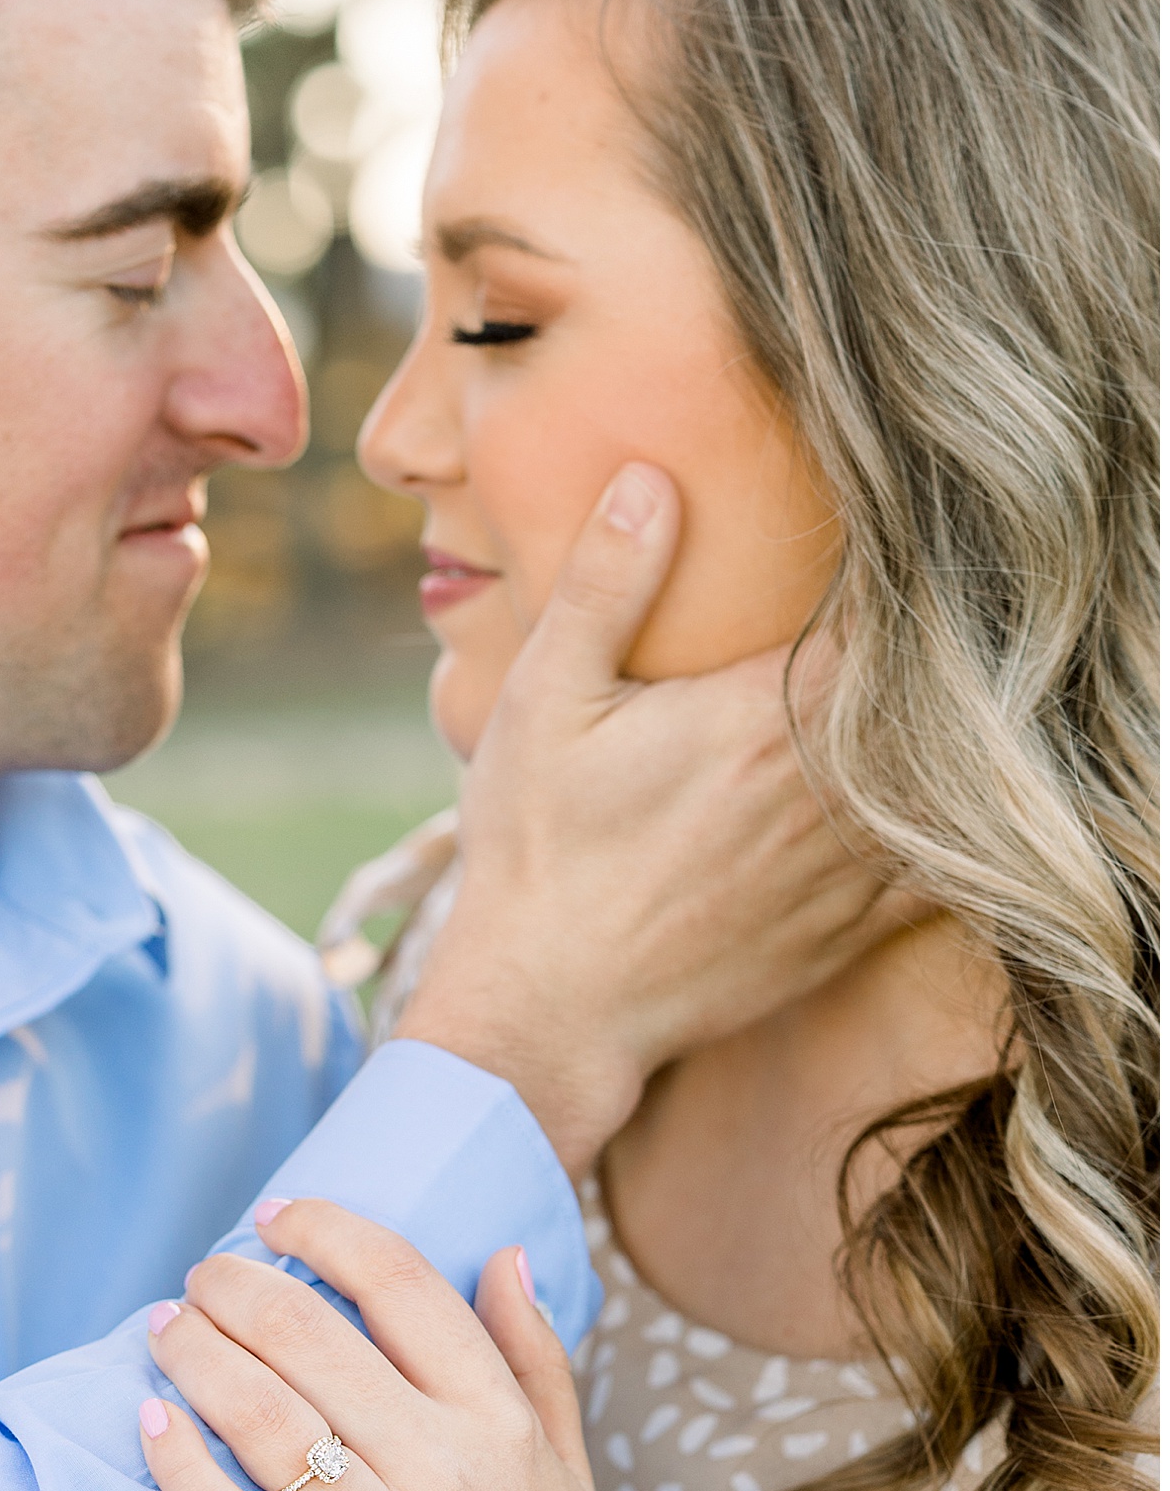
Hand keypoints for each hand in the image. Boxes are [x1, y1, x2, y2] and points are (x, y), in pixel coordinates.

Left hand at [138, 1198, 650, 1490]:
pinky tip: (149, 1419)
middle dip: (237, 1286)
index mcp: (501, 1432)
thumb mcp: (566, 1485)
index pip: (404, 1287)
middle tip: (201, 1274)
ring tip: (165, 1328)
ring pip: (261, 1418)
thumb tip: (505, 1255)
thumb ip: (536, 1365)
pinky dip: (180, 1464)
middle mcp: (444, 1479)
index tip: (277, 1215)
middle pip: (311, 1339)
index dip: (328, 1233)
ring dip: (196, 1355)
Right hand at [399, 463, 920, 1175]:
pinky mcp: (853, 932)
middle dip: (934, 648)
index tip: (896, 537)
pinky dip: (953, 825)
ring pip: (951, 782)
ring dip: (951, 735)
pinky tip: (939, 794)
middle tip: (933, 599)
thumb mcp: (545, 702)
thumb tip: (649, 477)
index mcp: (762, 720)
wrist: (549, 1012)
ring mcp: (851, 870)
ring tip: (944, 688)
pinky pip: (944, 868)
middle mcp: (829, 793)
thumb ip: (606, 585)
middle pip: (933, 696)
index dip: (902, 573)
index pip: (881, 619)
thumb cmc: (536, 853)